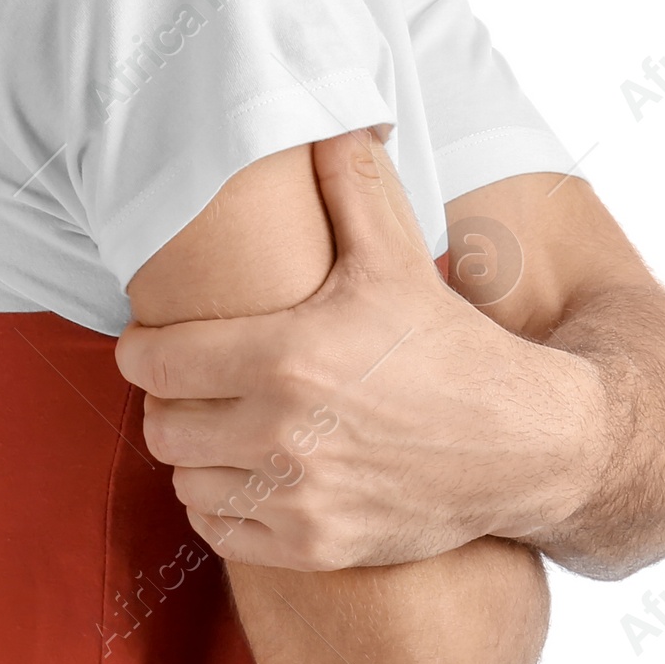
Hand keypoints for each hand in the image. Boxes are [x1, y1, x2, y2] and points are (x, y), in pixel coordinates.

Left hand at [115, 131, 610, 569]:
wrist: (523, 444)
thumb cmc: (451, 344)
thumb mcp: (395, 253)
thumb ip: (347, 181)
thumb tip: (325, 117)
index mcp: (287, 355)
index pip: (155, 362)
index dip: (141, 348)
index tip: (148, 341)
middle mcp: (283, 433)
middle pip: (161, 425)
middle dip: (167, 400)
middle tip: (189, 383)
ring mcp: (299, 498)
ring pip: (186, 481)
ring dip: (193, 455)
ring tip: (218, 427)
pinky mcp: (316, 546)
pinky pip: (220, 532)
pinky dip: (221, 507)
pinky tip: (244, 476)